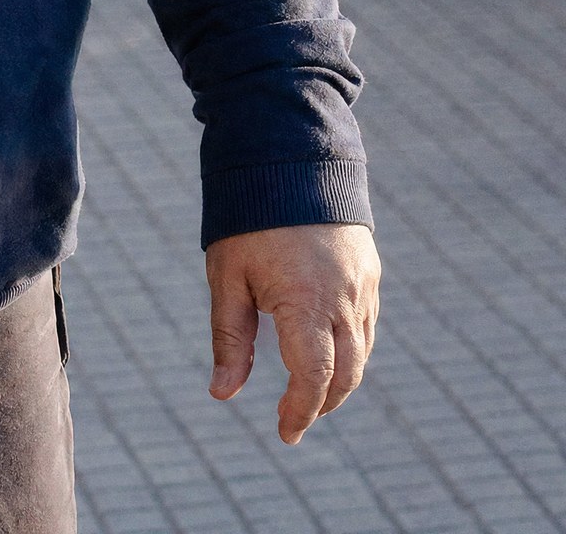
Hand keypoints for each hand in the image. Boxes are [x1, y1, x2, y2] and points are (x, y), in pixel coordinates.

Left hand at [206, 223, 378, 443]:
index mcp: (305, 302)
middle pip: (346, 374)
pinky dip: (352, 350)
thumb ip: (229, 338)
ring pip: (361, 352)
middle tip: (293, 419)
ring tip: (307, 392)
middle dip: (321, 404)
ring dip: (339, 380)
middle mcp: (343, 298)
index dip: (301, 412)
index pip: (313, 377)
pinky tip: (328, 352)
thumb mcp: (228, 276)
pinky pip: (367, 325)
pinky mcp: (370, 271)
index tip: (285, 434)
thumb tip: (222, 394)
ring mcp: (362, 285)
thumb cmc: (248, 220)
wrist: (288, 158)